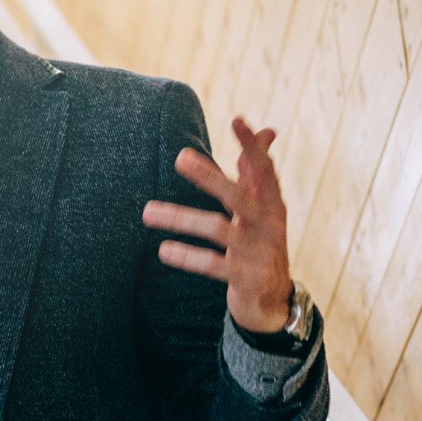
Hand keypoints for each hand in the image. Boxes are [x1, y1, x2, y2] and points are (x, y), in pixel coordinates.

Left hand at [143, 117, 296, 332]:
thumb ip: (258, 172)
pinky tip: (164, 250)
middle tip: (179, 157)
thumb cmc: (262, 243)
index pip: (265, 170)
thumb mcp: (265, 208)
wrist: (274, 300)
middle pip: (239, 196)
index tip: (237, 120)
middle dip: (211, 176)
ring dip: (181, 218)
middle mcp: (268, 224)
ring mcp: (258, 252)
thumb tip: (268, 130)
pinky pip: (213, 265)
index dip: (253, 147)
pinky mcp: (246, 278)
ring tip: (147, 212)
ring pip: (217, 229)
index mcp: (272, 204)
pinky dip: (188, 257)